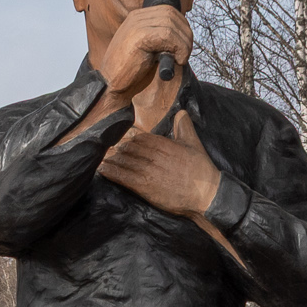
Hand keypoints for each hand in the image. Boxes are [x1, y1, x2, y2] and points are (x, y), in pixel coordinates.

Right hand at [89, 3, 190, 104]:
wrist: (111, 85)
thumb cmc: (130, 72)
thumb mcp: (147, 49)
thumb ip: (160, 38)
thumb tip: (185, 35)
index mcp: (137, 18)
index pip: (168, 10)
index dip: (182, 26)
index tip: (184, 45)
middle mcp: (136, 18)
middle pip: (172, 14)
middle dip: (185, 34)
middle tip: (185, 54)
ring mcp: (136, 26)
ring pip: (171, 24)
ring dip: (183, 43)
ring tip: (181, 59)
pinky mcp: (138, 37)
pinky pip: (167, 35)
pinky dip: (178, 48)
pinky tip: (177, 61)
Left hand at [97, 108, 223, 219]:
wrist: (206, 194)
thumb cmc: (201, 170)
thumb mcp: (193, 144)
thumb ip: (184, 127)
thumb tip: (180, 112)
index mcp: (163, 144)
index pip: (138, 137)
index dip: (128, 139)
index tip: (119, 140)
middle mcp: (153, 155)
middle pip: (128, 148)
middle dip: (117, 149)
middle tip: (105, 149)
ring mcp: (147, 171)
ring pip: (124, 161)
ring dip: (111, 159)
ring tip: (101, 158)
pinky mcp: (144, 187)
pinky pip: (123, 177)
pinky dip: (111, 172)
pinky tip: (102, 170)